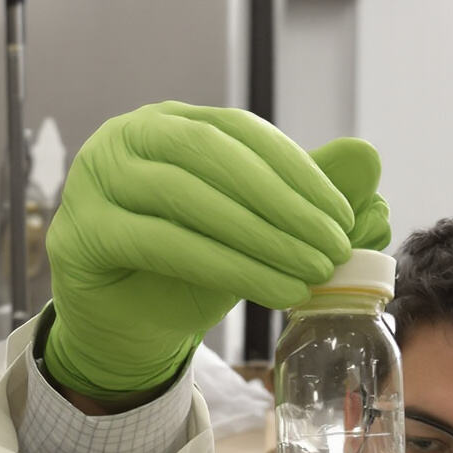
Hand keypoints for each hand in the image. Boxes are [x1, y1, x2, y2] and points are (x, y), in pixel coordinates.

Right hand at [44, 102, 389, 401]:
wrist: (122, 327)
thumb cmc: (185, 270)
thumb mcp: (249, 230)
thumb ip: (300, 193)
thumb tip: (368, 158)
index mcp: (167, 124)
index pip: (239, 131)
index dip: (296, 170)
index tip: (342, 215)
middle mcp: (125, 139)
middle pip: (213, 157)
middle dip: (283, 202)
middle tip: (333, 245)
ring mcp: (95, 183)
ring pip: (189, 198)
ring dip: (261, 237)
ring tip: (313, 271)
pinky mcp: (83, 235)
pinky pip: (164, 244)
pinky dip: (228, 267)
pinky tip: (276, 290)